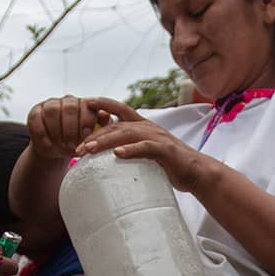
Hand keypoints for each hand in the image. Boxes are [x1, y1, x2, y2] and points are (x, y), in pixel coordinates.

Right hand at [27, 96, 112, 159]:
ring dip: (56, 130)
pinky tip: (47, 145)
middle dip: (71, 128)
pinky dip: (41, 133)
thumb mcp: (93, 139)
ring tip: (60, 146)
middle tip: (71, 145)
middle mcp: (68, 101)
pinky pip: (36, 118)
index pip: (87, 106)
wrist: (58, 150)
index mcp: (85, 104)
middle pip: (69, 107)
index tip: (87, 136)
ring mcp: (50, 104)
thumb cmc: (80, 143)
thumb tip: (106, 116)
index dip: (86, 121)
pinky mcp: (35, 112)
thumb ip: (102, 127)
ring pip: (52, 110)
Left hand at [77, 98, 215, 191]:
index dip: (103, 103)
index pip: (120, 108)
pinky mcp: (166, 150)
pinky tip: (117, 155)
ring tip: (89, 150)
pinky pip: (146, 148)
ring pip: (127, 134)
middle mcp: (149, 127)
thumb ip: (131, 147)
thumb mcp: (147, 151)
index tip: (86, 103)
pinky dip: (131, 150)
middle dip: (95, 134)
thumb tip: (109, 153)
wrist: (196, 172)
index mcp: (144, 125)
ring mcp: (158, 137)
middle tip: (78, 148)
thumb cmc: (170, 164)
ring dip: (106, 141)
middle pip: (117, 125)